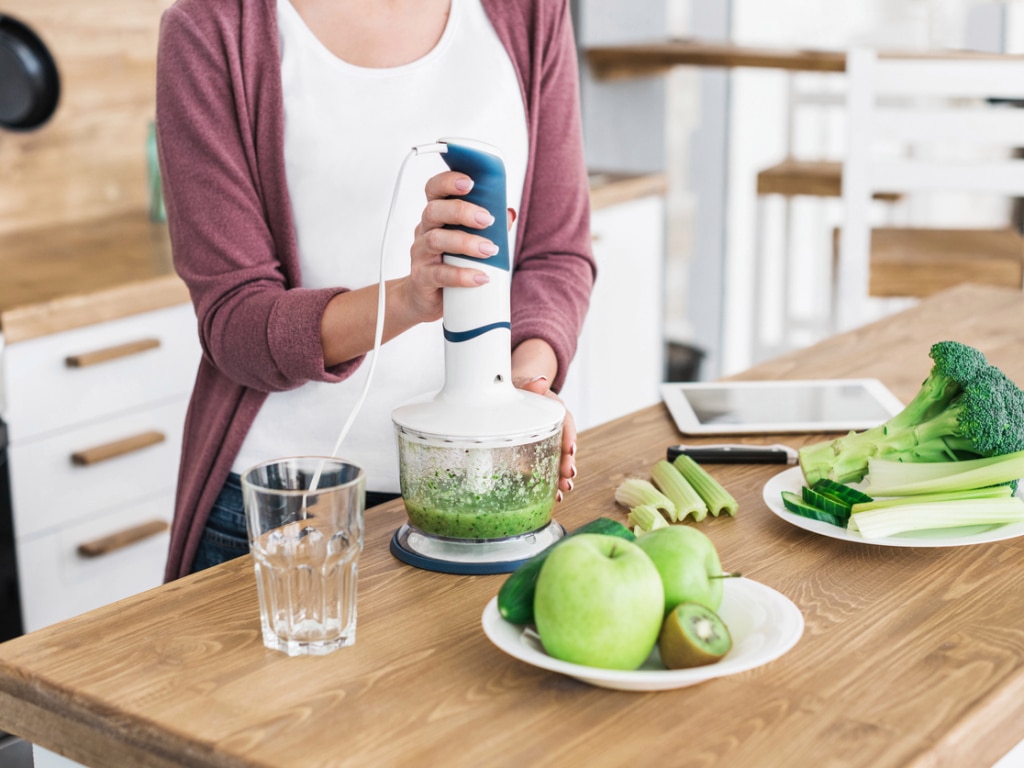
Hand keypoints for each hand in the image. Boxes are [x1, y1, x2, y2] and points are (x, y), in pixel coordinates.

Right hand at [400, 171, 502, 323]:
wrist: (426, 298)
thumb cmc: (450, 263)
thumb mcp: (468, 242)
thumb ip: (488, 227)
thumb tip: (509, 213)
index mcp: (436, 216)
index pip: (434, 190)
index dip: (448, 181)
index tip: (470, 182)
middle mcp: (424, 230)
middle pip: (434, 210)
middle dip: (462, 211)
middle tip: (487, 220)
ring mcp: (420, 254)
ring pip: (435, 240)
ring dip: (465, 243)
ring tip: (489, 250)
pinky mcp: (421, 278)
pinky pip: (439, 274)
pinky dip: (462, 275)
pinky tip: (481, 278)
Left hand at [512, 339, 576, 500]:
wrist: (515, 394)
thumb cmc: (520, 390)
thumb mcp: (522, 384)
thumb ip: (530, 384)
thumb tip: (540, 381)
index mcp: (554, 409)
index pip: (566, 421)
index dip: (569, 435)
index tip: (570, 448)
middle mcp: (554, 428)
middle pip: (565, 445)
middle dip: (568, 461)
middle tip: (568, 474)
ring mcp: (546, 443)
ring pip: (558, 461)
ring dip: (562, 477)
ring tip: (563, 490)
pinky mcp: (536, 455)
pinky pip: (545, 470)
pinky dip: (549, 484)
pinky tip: (552, 497)